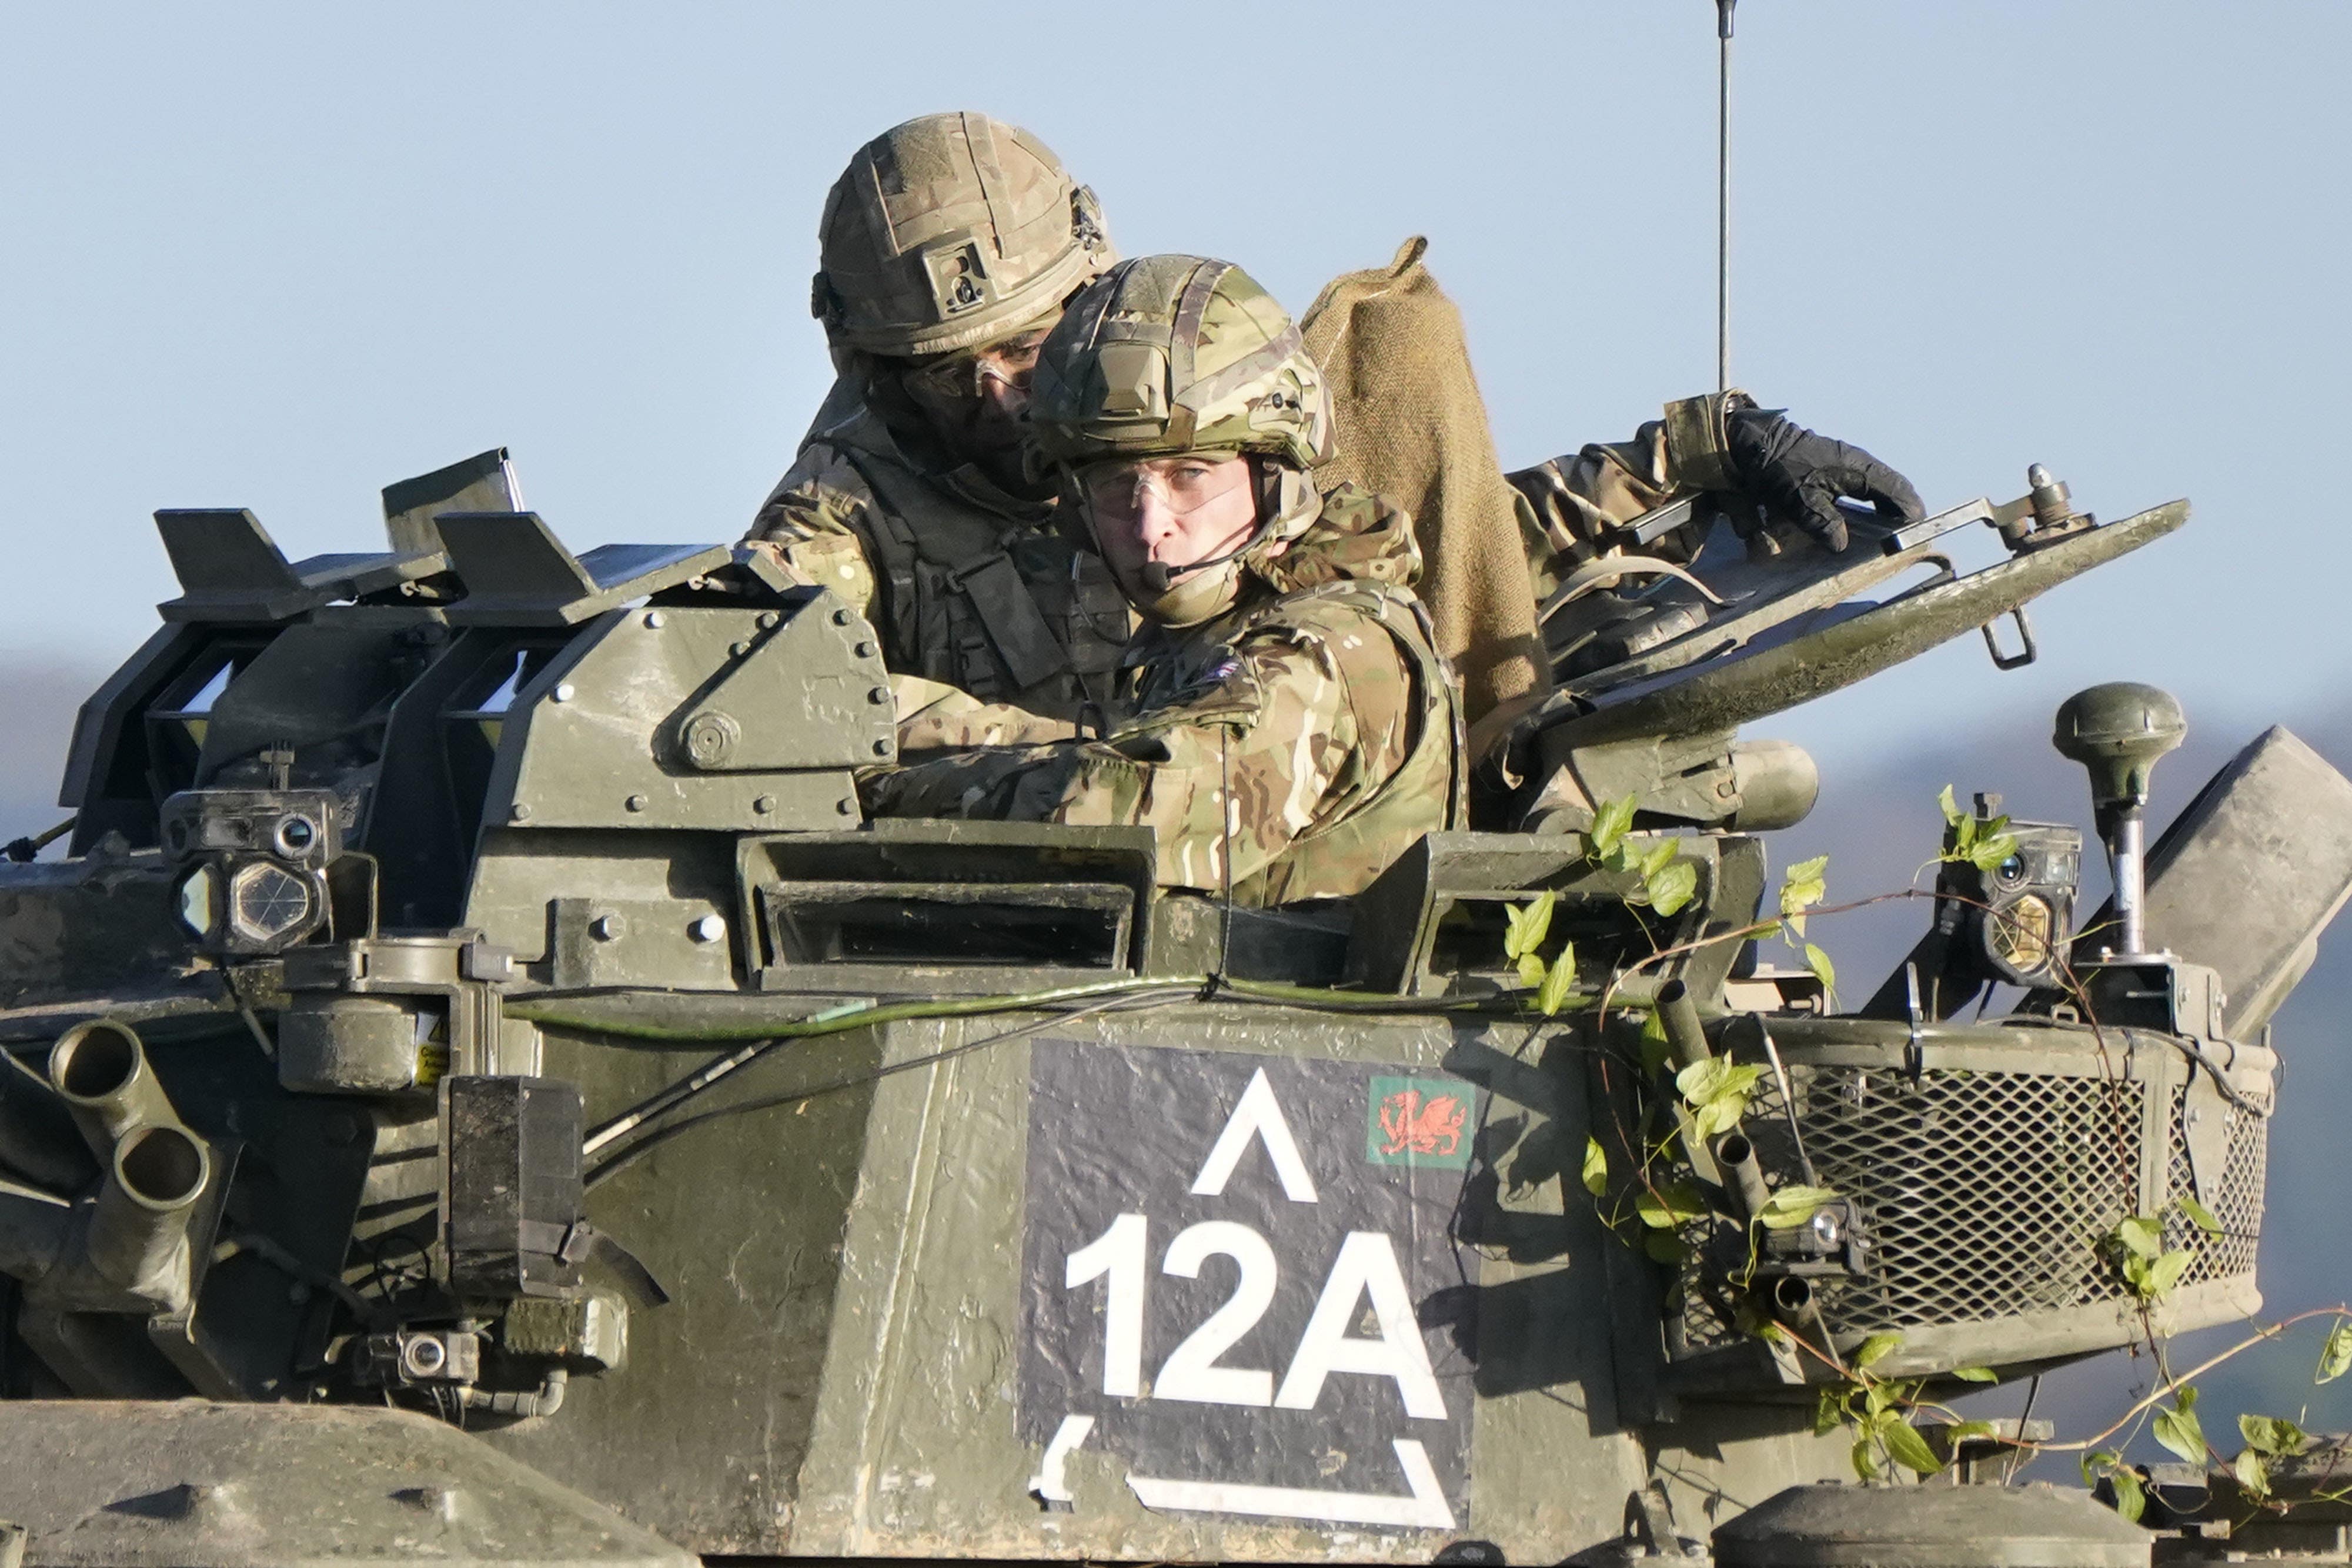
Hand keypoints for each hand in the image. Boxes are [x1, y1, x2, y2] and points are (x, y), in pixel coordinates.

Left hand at [1725, 408, 1922, 552]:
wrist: (1757, 443)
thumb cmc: (1778, 468)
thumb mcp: (1798, 499)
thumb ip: (1821, 523)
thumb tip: (1841, 546)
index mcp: (1858, 469)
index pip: (1898, 491)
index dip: (1909, 513)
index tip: (1914, 533)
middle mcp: (1860, 465)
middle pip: (1894, 490)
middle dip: (1901, 513)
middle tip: (1904, 538)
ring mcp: (1850, 466)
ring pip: (1881, 489)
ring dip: (1888, 509)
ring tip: (1889, 533)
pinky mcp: (1837, 470)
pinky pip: (1864, 489)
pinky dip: (1869, 505)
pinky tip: (1864, 522)